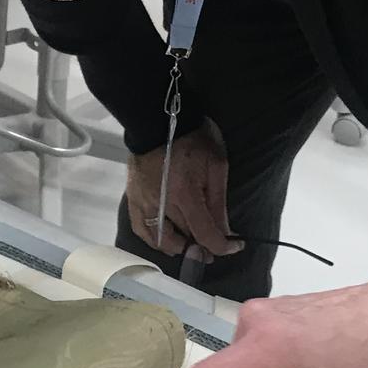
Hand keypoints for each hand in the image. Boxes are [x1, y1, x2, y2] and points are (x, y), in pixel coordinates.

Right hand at [126, 120, 242, 258]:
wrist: (158, 121)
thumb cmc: (193, 139)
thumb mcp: (216, 165)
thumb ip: (218, 202)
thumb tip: (225, 230)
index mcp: (185, 195)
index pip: (205, 235)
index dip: (223, 247)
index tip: (234, 246)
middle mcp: (162, 205)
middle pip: (185, 239)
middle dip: (203, 246)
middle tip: (214, 243)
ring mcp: (143, 203)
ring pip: (161, 240)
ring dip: (179, 247)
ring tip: (191, 243)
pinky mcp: (133, 199)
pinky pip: (141, 229)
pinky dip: (154, 240)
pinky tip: (166, 238)